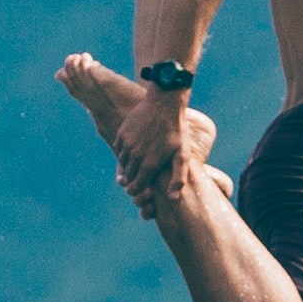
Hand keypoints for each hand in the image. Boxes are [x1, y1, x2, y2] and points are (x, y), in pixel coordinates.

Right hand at [114, 84, 189, 203]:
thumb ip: (178, 178)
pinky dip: (124, 154)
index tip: (140, 192)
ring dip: (128, 168)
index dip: (138, 191)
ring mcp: (127, 144)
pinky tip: (133, 152)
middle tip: (137, 182)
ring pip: (122, 164)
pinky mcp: (122, 134)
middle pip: (128, 177)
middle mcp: (136, 156)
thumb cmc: (177, 130)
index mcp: (150, 164)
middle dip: (132, 182)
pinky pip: (119, 150)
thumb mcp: (182, 155)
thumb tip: (173, 199)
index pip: (137, 186)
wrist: (165, 102)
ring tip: (136, 167)